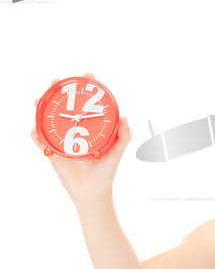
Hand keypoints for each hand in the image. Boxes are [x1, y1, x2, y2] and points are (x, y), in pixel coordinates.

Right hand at [31, 72, 131, 204]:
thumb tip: (125, 117)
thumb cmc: (106, 171)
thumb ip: (123, 136)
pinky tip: (35, 129)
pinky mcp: (52, 152)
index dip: (88, 88)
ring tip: (38, 101)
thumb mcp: (117, 152)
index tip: (87, 76)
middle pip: (66, 106)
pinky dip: (36, 134)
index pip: (90, 103)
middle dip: (59, 92)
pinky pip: (40, 141)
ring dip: (41, 108)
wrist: (92, 192)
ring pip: (49, 119)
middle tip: (56, 82)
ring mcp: (63, 139)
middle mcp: (76, 130)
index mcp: (92, 127)